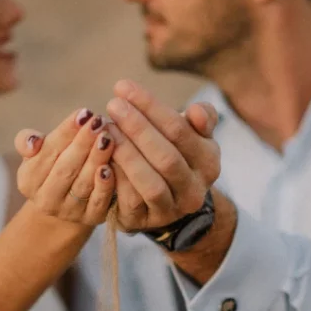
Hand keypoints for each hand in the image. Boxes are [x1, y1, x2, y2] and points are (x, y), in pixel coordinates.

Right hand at [14, 108, 114, 226]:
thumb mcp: (37, 153)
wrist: (68, 202)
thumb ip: (27, 141)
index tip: (83, 113)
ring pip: (83, 183)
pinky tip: (112, 165)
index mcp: (28, 180)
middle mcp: (46, 200)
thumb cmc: (53, 165)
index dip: (66, 132)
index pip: (47, 152)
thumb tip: (33, 141)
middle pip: (65, 168)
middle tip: (99, 121)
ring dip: (96, 159)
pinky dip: (105, 184)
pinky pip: (99, 201)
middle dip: (83, 143)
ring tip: (108, 137)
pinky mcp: (91, 218)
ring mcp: (69, 212)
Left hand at [106, 81, 219, 231]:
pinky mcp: (145, 223)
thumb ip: (201, 118)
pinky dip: (115, 178)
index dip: (150, 107)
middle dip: (137, 127)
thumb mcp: (193, 135)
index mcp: (208, 162)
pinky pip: (130, 202)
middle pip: (165, 157)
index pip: (179, 130)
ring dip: (126, 154)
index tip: (122, 87)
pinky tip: (101, 158)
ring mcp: (171, 210)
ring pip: (150, 183)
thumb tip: (196, 111)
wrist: (167, 200)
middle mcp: (194, 190)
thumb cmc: (176, 154)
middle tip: (112, 105)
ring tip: (106, 130)